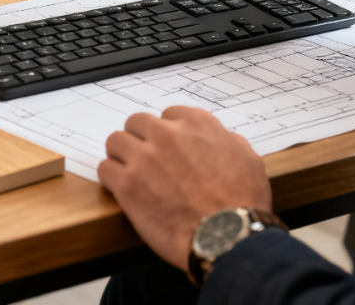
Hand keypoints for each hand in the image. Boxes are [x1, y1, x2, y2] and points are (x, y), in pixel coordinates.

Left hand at [98, 107, 271, 270]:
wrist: (229, 238)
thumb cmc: (243, 204)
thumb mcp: (249, 160)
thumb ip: (229, 141)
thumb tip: (221, 139)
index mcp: (196, 123)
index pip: (168, 115)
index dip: (168, 134)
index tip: (168, 148)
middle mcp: (167, 134)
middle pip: (137, 123)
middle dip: (140, 139)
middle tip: (145, 159)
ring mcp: (145, 157)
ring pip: (116, 141)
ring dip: (122, 155)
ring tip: (129, 172)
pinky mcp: (128, 184)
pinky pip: (105, 169)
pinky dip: (111, 177)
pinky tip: (121, 188)